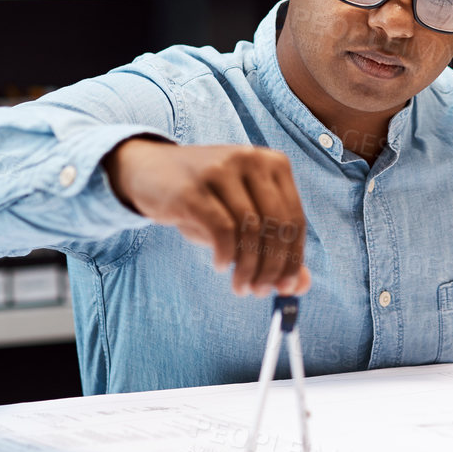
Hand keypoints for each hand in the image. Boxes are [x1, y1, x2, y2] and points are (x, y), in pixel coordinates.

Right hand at [102, 138, 311, 296]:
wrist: (151, 171)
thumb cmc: (204, 197)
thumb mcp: (242, 217)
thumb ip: (274, 247)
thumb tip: (301, 285)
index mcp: (273, 163)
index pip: (295, 218)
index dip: (294, 258)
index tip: (287, 287)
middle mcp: (251, 159)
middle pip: (277, 225)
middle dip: (273, 267)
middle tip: (261, 292)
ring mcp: (222, 170)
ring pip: (250, 229)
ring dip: (249, 267)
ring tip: (241, 286)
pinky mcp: (194, 187)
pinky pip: (222, 229)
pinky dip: (226, 255)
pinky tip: (221, 265)